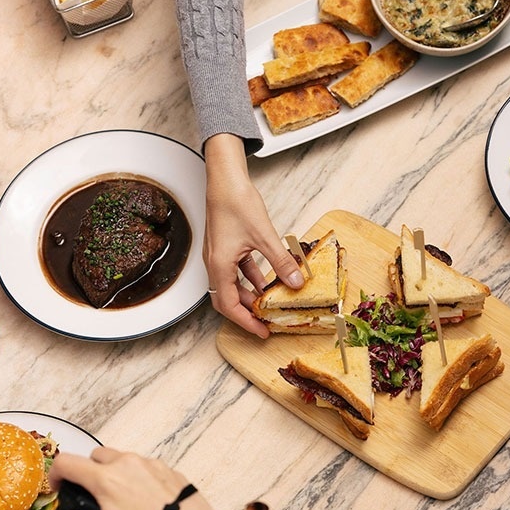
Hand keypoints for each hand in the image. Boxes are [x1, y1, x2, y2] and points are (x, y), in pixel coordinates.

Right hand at [49, 448, 234, 509]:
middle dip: (86, 473)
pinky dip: (137, 480)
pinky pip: (145, 468)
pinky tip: (144, 505)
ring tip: (119, 505)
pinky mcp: (171, 471)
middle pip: (95, 456)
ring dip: (113, 475)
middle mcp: (128, 463)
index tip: (58, 489)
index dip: (55, 475)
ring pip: (122, 460)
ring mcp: (152, 464)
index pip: (67, 462)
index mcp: (106, 479)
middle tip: (90, 500)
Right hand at [203, 133, 303, 336]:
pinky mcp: (225, 247)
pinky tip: (268, 279)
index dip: (246, 322)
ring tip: (271, 303)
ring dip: (251, 296)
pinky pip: (237, 271)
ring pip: (233, 286)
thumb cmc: (235, 201)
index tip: (262, 331)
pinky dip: (251, 279)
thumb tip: (295, 282)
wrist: (224, 178)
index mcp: (219, 266)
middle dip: (248, 313)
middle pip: (228, 300)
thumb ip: (280, 262)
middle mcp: (215, 264)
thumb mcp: (264, 236)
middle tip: (266, 323)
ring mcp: (219, 256)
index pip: (229, 306)